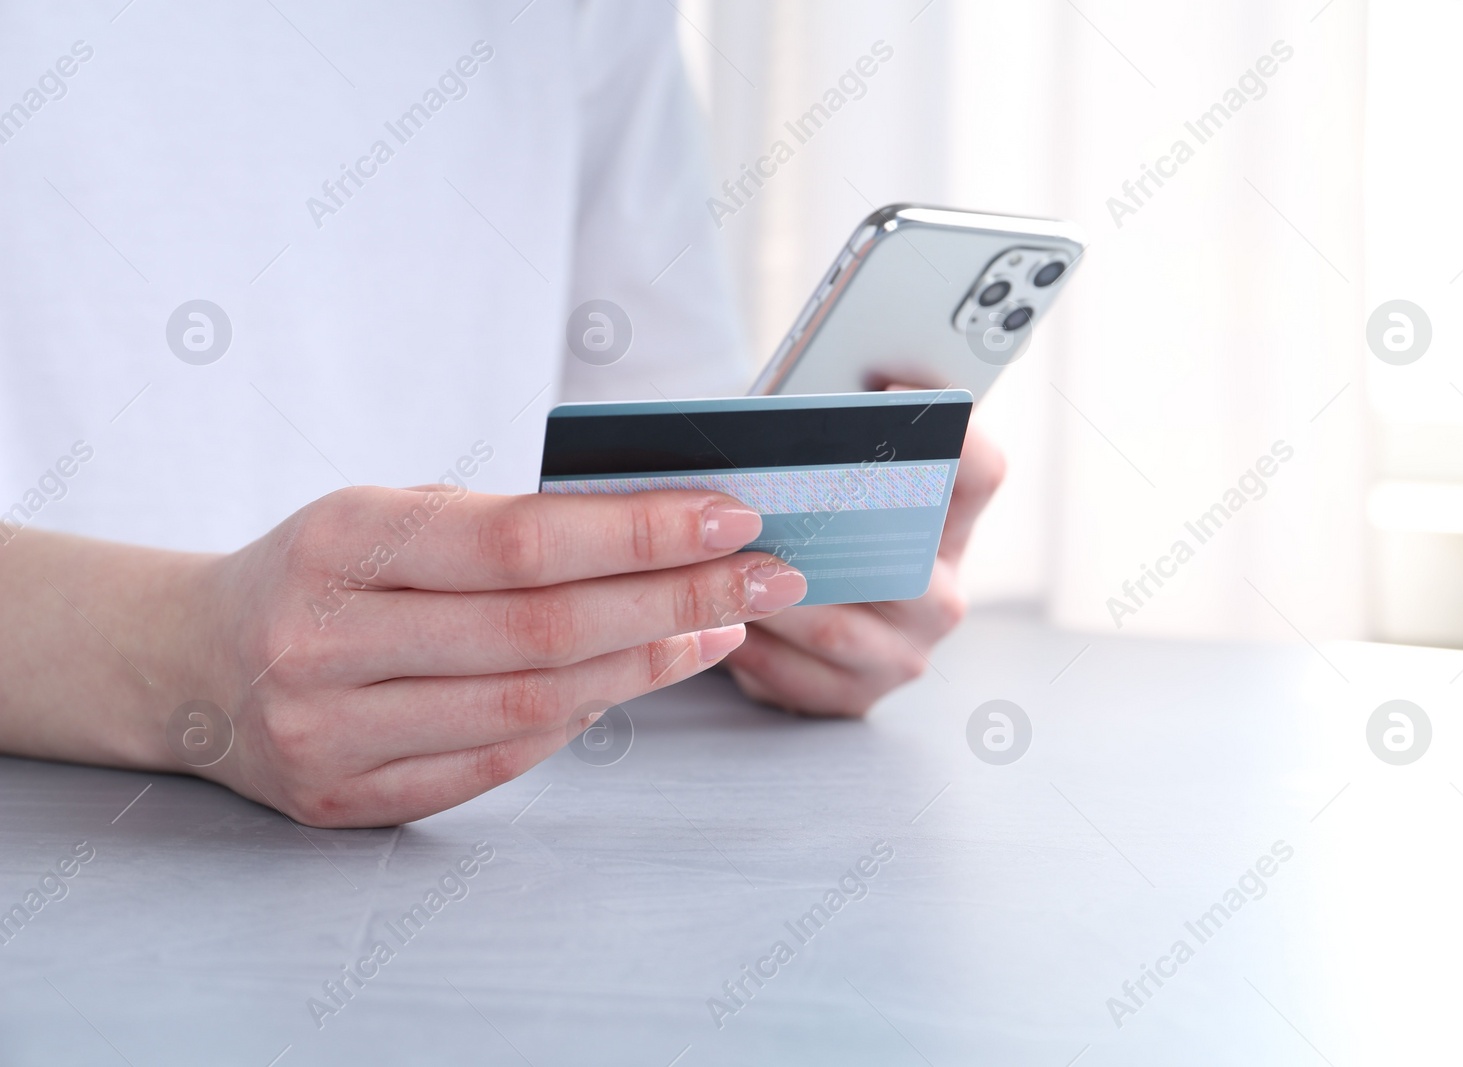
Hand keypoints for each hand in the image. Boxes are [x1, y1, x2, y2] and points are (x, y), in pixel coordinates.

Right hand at [170, 486, 806, 825]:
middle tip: (766, 576)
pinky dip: (580, 720)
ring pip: (534, 708)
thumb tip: (660, 533)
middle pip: (545, 631)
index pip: (523, 541)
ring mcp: (332, 734)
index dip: (640, 531)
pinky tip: (635, 680)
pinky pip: (499, 763)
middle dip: (677, 600)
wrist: (191, 663)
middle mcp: (326, 643)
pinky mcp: (349, 800)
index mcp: (341, 543)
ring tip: (719, 626)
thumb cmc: (321, 568)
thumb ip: (505, 526)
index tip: (733, 517)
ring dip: (648, 667)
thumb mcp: (389, 511)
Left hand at [724, 421, 1004, 715]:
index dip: (949, 434)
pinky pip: (798, 676)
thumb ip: (827, 445)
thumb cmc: (810, 526)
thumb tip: (785, 411)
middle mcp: (942, 591)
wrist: (798, 616)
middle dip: (825, 532)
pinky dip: (750, 649)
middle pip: (899, 561)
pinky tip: (713, 622)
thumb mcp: (827, 480)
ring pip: (834, 626)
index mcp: (952, 525)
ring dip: (767, 597)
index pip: (981, 471)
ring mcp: (905, 651)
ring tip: (716, 566)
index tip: (890, 395)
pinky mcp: (858, 695)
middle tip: (769, 504)